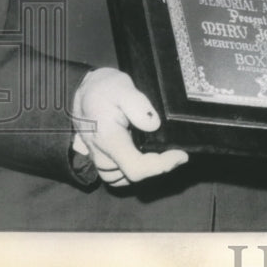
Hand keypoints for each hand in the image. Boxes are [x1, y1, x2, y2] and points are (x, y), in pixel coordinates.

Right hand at [71, 67, 188, 187]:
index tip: (181, 156)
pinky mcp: (101, 160)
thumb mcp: (122, 87)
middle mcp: (101, 155)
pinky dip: (132, 170)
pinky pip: (117, 176)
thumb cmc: (104, 88)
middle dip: (157, 166)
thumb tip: (153, 124)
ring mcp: (99, 159)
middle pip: (133, 176)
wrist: (84, 91)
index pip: (136, 168)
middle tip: (175, 151)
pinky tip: (144, 154)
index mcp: (108, 139)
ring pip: (124, 179)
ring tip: (161, 152)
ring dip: (144, 169)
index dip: (161, 166)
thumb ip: (138, 105)